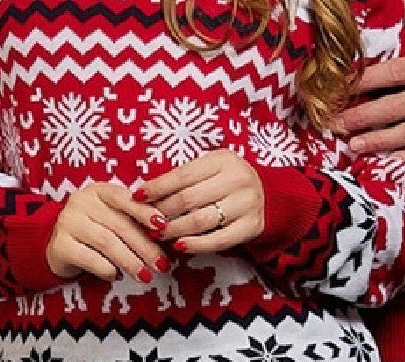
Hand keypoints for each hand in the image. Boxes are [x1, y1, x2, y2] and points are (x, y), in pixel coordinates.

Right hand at [46, 182, 167, 282]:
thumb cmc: (93, 229)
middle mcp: (82, 202)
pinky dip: (106, 268)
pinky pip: (89, 258)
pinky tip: (116, 276)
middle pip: (119, 224)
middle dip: (144, 246)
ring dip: (129, 261)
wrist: (56, 245)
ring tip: (145, 275)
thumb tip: (164, 232)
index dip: (144, 211)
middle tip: (161, 264)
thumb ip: (131, 219)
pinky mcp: (60, 245)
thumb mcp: (110, 216)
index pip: (124, 198)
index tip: (163, 226)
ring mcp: (68, 222)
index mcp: (99, 190)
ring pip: (107, 242)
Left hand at [136, 149, 264, 253]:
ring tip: (158, 233)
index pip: (182, 175)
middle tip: (146, 220)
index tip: (138, 196)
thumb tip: (147, 192)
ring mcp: (246, 203)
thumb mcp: (210, 168)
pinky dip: (195, 245)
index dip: (158, 187)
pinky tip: (180, 245)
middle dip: (163, 212)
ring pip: (200, 221)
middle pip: (189, 199)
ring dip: (174, 230)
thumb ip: (184, 177)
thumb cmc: (227, 180)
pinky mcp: (251, 226)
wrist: (266, 194)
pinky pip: (218, 240)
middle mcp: (237, 179)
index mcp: (223, 160)